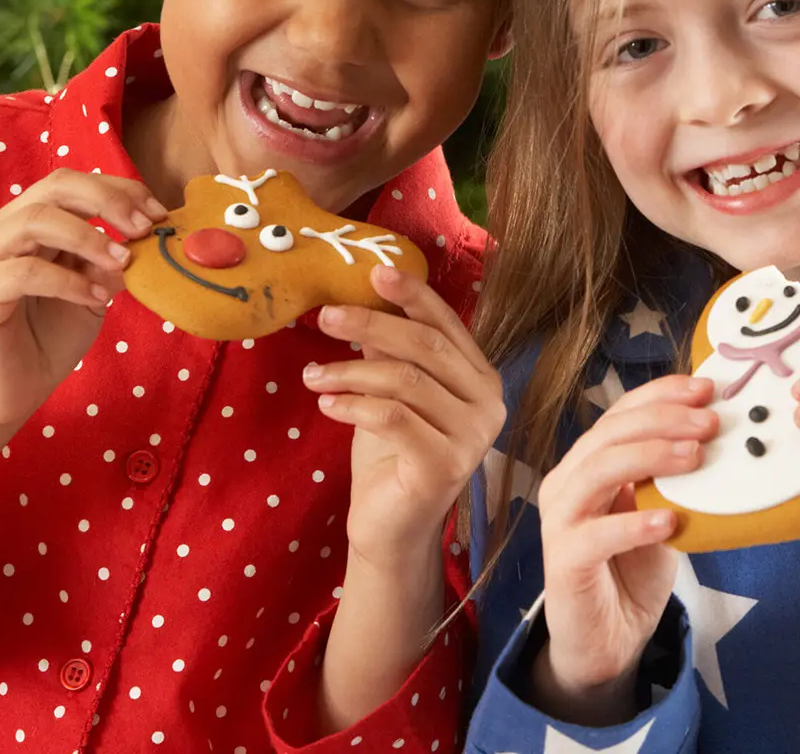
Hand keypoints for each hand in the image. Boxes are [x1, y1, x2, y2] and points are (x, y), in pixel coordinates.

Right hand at [0, 169, 167, 432]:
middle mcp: (2, 230)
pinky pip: (25, 272)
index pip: (72, 183)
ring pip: (36, 220)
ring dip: (89, 237)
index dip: (119, 190)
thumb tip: (146, 242)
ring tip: (122, 263)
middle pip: (55, 187)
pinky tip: (96, 296)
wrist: (4, 395)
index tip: (158, 213)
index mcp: (28, 222)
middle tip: (143, 229)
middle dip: (108, 201)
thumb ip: (109, 264)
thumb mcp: (90, 294)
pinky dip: (68, 280)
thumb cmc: (44, 340)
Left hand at [307, 266, 505, 567]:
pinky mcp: (445, 466)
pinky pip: (393, 418)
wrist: (391, 527)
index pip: (447, 324)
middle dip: (371, 324)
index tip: (375, 271)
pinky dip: (353, 405)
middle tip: (326, 316)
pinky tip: (326, 405)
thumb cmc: (391, 455)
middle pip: (425, 347)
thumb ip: (390, 351)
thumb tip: (362, 298)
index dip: (412, 295)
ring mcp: (472, 438)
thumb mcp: (391, 391)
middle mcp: (488, 404)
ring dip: (350, 371)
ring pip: (405, 381)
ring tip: (312, 376)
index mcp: (480, 377)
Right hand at [530, 375, 718, 724]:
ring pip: (596, 471)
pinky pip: (595, 535)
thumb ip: (674, 479)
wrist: (607, 639)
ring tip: (695, 458)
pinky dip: (633, 524)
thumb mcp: (661, 512)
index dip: (660, 394)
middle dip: (662, 420)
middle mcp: (568, 482)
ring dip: (649, 457)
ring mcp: (561, 520)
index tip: (705, 388)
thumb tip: (720, 436)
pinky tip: (669, 522)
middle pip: (609, 434)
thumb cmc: (632, 570)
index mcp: (589, 462)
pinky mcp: (564, 561)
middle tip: (711, 422)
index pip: (620, 413)